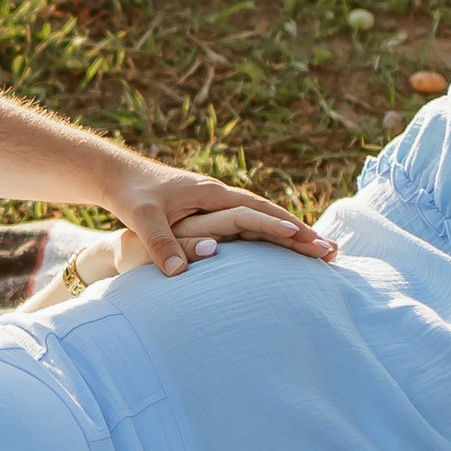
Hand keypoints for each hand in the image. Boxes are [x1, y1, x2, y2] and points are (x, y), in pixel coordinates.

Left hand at [105, 160, 334, 281]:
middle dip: (300, 232)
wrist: (118, 177)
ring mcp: (218, 205)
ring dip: (290, 235)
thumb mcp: (142, 218)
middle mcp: (221, 196)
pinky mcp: (212, 213)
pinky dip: (270, 236)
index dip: (284, 226)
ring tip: (318, 253)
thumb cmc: (131, 196)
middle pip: (269, 214)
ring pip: (263, 219)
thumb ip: (161, 243)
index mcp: (212, 193)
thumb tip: (182, 273)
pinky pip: (249, 225)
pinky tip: (283, 251)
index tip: (310, 241)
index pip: (257, 211)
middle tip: (331, 252)